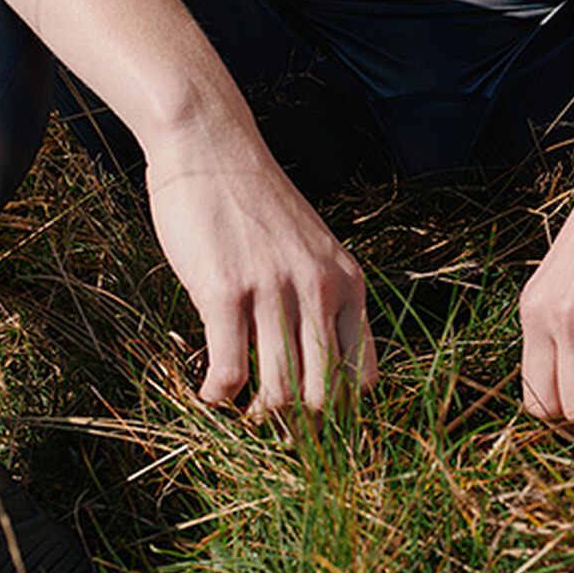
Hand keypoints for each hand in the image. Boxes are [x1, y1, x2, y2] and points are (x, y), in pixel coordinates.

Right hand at [145, 115, 375, 418]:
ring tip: (239, 410)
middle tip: (272, 426)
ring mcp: (273, 291)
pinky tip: (209, 392)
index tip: (312, 418)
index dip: (340, 409)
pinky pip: (230, 372)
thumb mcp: (311, 246)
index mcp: (347, 281)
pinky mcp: (225, 292)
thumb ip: (321, 297)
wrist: (211, 146)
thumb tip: (315, 366)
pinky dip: (218, 396)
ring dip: (256, 416)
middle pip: (323, 395)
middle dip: (298, 424)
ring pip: (278, 393)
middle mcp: (318, 289)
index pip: (363, 375)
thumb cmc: (255, 202)